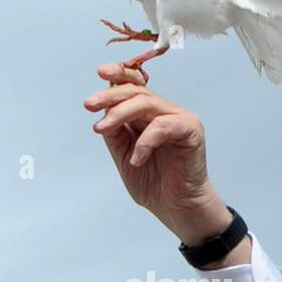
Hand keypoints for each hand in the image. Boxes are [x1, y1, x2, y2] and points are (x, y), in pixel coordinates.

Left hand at [84, 65, 240, 249]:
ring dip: (120, 113)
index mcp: (148, 115)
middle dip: (110, 95)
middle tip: (89, 104)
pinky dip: (145, 141)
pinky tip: (137, 159)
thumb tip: (101, 112)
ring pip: (147, 103)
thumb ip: (115, 133)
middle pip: (136, 91)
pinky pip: (163, 126)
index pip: (134, 86)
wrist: (176, 208)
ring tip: (102, 129)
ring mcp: (179, 119)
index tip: (99, 73)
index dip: (118, 74)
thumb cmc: (155, 183)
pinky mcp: (191, 131)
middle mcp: (164, 112)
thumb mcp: (124, 155)